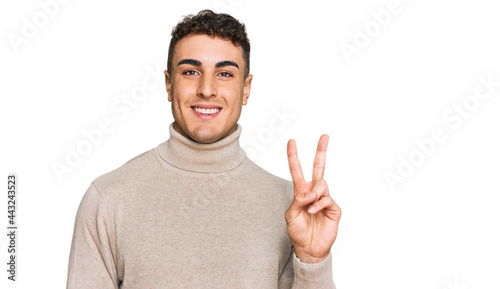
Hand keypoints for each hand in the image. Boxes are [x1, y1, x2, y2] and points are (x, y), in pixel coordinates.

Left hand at [285, 135, 340, 262]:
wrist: (309, 248)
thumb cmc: (298, 232)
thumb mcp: (291, 215)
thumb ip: (297, 200)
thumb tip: (309, 192)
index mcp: (301, 191)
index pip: (297, 170)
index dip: (293, 156)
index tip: (291, 141)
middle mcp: (314, 192)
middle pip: (319, 167)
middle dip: (321, 151)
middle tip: (324, 136)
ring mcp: (325, 199)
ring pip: (322, 184)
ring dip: (314, 194)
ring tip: (309, 207)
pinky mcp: (334, 208)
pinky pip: (327, 199)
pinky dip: (319, 204)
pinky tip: (313, 211)